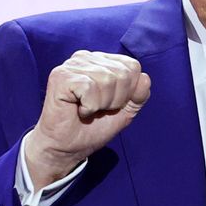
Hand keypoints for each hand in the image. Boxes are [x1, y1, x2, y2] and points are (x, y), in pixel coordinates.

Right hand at [24, 50, 150, 187]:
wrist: (67, 148)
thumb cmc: (91, 127)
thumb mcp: (124, 111)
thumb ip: (138, 94)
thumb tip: (144, 78)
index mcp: (102, 61)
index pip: (133, 67)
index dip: (128, 93)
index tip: (110, 105)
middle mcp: (86, 57)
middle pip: (123, 74)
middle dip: (115, 100)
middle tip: (97, 109)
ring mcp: (72, 65)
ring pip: (107, 80)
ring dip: (101, 104)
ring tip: (87, 110)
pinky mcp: (61, 76)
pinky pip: (90, 89)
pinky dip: (89, 106)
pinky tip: (78, 110)